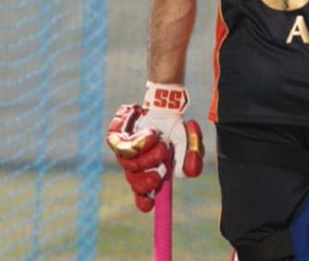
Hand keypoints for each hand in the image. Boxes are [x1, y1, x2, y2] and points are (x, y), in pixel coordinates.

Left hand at [106, 83, 203, 211]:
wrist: (163, 104)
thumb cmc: (175, 128)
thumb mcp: (189, 142)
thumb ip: (192, 158)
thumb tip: (185, 174)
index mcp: (151, 173)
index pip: (143, 196)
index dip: (145, 201)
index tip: (152, 204)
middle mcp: (135, 166)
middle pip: (135, 183)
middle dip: (148, 181)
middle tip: (162, 171)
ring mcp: (124, 154)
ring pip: (130, 165)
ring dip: (150, 156)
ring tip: (162, 143)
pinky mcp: (116, 139)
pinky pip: (123, 147)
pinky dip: (141, 142)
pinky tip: (151, 133)